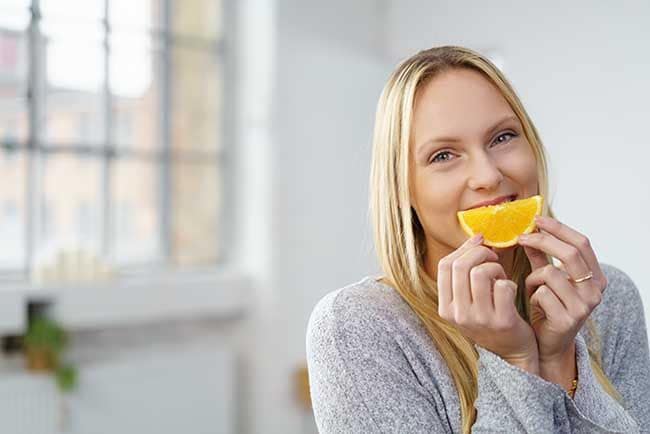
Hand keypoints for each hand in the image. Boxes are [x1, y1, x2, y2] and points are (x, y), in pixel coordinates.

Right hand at [437, 234, 538, 372]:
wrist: (513, 354)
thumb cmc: (491, 319)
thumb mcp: (468, 303)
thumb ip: (464, 277)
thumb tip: (476, 238)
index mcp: (445, 308)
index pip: (445, 265)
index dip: (463, 248)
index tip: (480, 242)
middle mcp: (458, 315)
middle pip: (461, 266)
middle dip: (481, 253)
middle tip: (493, 257)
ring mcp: (479, 319)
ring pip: (481, 273)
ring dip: (495, 268)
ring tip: (501, 276)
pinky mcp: (502, 321)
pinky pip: (503, 286)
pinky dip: (509, 282)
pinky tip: (510, 290)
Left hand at [517, 216, 607, 365]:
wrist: (549, 343)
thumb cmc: (547, 307)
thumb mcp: (545, 278)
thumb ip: (541, 256)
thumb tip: (530, 230)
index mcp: (595, 276)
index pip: (581, 243)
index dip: (559, 228)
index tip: (537, 219)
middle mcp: (595, 290)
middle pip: (570, 253)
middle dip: (543, 241)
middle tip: (521, 236)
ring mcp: (584, 306)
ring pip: (550, 274)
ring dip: (533, 278)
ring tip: (532, 289)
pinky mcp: (568, 320)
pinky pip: (541, 294)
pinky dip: (531, 295)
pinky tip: (534, 305)